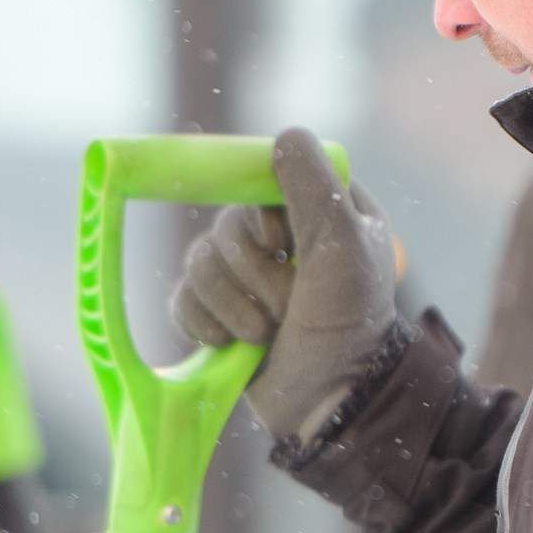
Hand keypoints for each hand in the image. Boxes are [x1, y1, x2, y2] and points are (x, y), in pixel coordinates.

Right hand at [171, 128, 399, 445]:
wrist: (331, 399)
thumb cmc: (350, 320)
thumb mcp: (343, 245)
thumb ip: (313, 186)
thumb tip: (284, 133)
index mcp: (319, 211)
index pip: (262, 180)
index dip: (260, 213)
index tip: (278, 239)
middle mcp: (281, 238)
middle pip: (226, 224)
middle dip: (255, 273)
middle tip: (290, 304)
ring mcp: (246, 277)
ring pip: (199, 260)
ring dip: (233, 303)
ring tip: (267, 332)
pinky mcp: (217, 314)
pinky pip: (182, 297)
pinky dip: (204, 321)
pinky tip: (232, 343)